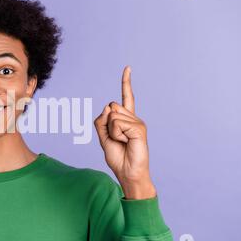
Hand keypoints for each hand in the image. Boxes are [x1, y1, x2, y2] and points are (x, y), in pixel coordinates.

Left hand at [94, 66, 156, 199]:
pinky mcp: (139, 128)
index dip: (126, 83)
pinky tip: (126, 142)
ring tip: (122, 142)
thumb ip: (101, 121)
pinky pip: (117, 124)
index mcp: (126, 119)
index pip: (126, 98)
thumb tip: (107, 107)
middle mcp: (134, 118)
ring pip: (112, 115)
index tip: (127, 68)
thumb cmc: (118, 157)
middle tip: (116, 139)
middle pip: (111, 107)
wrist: (128, 172)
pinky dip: (116, 134)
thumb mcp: (103, 138)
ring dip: (111, 131)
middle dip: (106, 123)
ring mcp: (138, 122)